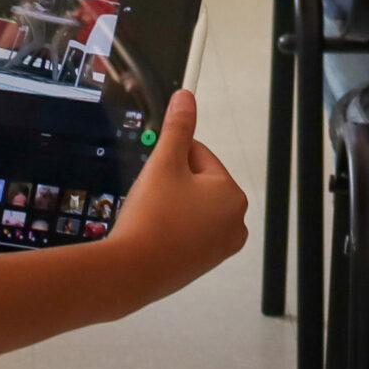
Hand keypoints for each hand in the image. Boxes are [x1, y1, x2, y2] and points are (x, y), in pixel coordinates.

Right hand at [103, 90, 246, 305]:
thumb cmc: (153, 218)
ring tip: (152, 215)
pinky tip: (154, 232)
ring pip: (191, 206)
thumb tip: (187, 98)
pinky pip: (187, 230)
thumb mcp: (164, 163)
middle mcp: (236, 222)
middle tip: (152, 197)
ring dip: (171, 203)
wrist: (132, 270)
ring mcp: (221, 246)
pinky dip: (171, 226)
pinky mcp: (204, 262)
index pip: (199, 154)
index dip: (170, 158)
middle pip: (197, 181)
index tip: (155, 174)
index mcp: (233, 194)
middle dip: (172, 182)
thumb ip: (178, 127)